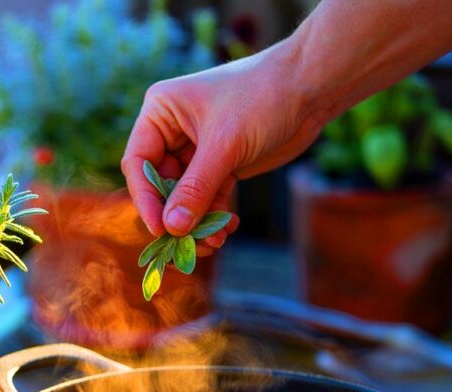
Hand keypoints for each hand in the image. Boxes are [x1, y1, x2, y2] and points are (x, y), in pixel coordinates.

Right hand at [121, 43, 328, 254]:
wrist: (312, 87)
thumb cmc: (262, 98)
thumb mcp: (224, 145)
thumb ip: (195, 189)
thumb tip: (171, 228)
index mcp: (160, 112)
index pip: (139, 163)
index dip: (145, 198)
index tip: (159, 229)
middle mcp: (172, 130)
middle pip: (160, 184)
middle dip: (175, 215)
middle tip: (189, 244)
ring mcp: (196, 148)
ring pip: (185, 195)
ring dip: (198, 220)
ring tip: (215, 241)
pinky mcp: (221, 162)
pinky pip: (208, 195)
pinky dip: (215, 214)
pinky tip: (227, 228)